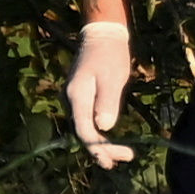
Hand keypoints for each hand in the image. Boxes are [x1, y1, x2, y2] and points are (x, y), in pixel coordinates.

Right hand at [65, 21, 135, 167]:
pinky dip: (97, 133)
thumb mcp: (113, 77)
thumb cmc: (110, 54)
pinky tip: (109, 140)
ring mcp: (73, 99)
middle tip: (125, 158)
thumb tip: (104, 127)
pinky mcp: (79, 98)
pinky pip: (85, 121)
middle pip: (82, 133)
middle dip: (102, 149)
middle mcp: (70, 100)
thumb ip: (108, 101)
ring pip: (83, 128)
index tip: (117, 157)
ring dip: (100, 144)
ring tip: (119, 156)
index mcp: (77, 96)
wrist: (101, 34)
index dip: (99, 147)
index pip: (84, 130)